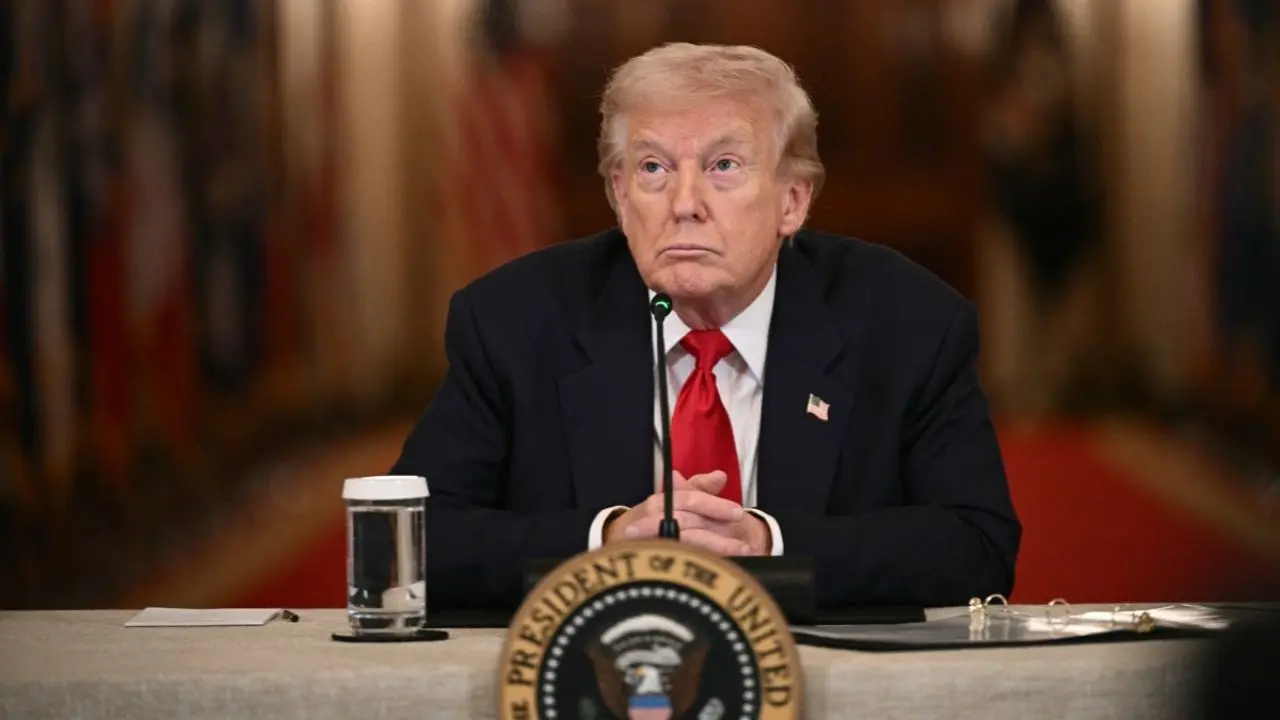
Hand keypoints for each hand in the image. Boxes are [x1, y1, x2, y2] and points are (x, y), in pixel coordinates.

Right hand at [603, 470, 769, 555]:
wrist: (620, 543)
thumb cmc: (656, 519)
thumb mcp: (676, 500)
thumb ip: (698, 489)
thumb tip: (720, 476)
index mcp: (658, 503)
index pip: (688, 500)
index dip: (714, 505)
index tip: (737, 513)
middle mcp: (649, 522)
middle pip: (687, 526)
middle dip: (718, 537)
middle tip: (745, 544)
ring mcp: (648, 545)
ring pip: (685, 548)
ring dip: (714, 553)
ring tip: (740, 557)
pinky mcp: (648, 566)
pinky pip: (679, 566)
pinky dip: (702, 566)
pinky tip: (723, 570)